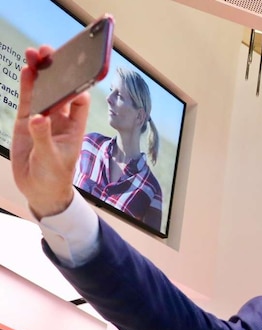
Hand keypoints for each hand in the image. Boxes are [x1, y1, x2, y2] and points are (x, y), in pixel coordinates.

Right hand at [11, 46, 90, 218]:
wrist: (40, 190)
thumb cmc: (54, 177)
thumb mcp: (51, 159)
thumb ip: (43, 138)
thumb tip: (38, 119)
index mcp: (75, 128)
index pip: (80, 102)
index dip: (77, 85)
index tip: (73, 70)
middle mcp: (60, 121)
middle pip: (60, 90)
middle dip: (56, 71)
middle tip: (49, 52)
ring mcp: (43, 119)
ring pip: (43, 91)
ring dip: (40, 73)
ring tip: (35, 53)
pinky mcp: (26, 123)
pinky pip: (28, 100)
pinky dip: (27, 85)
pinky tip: (26, 70)